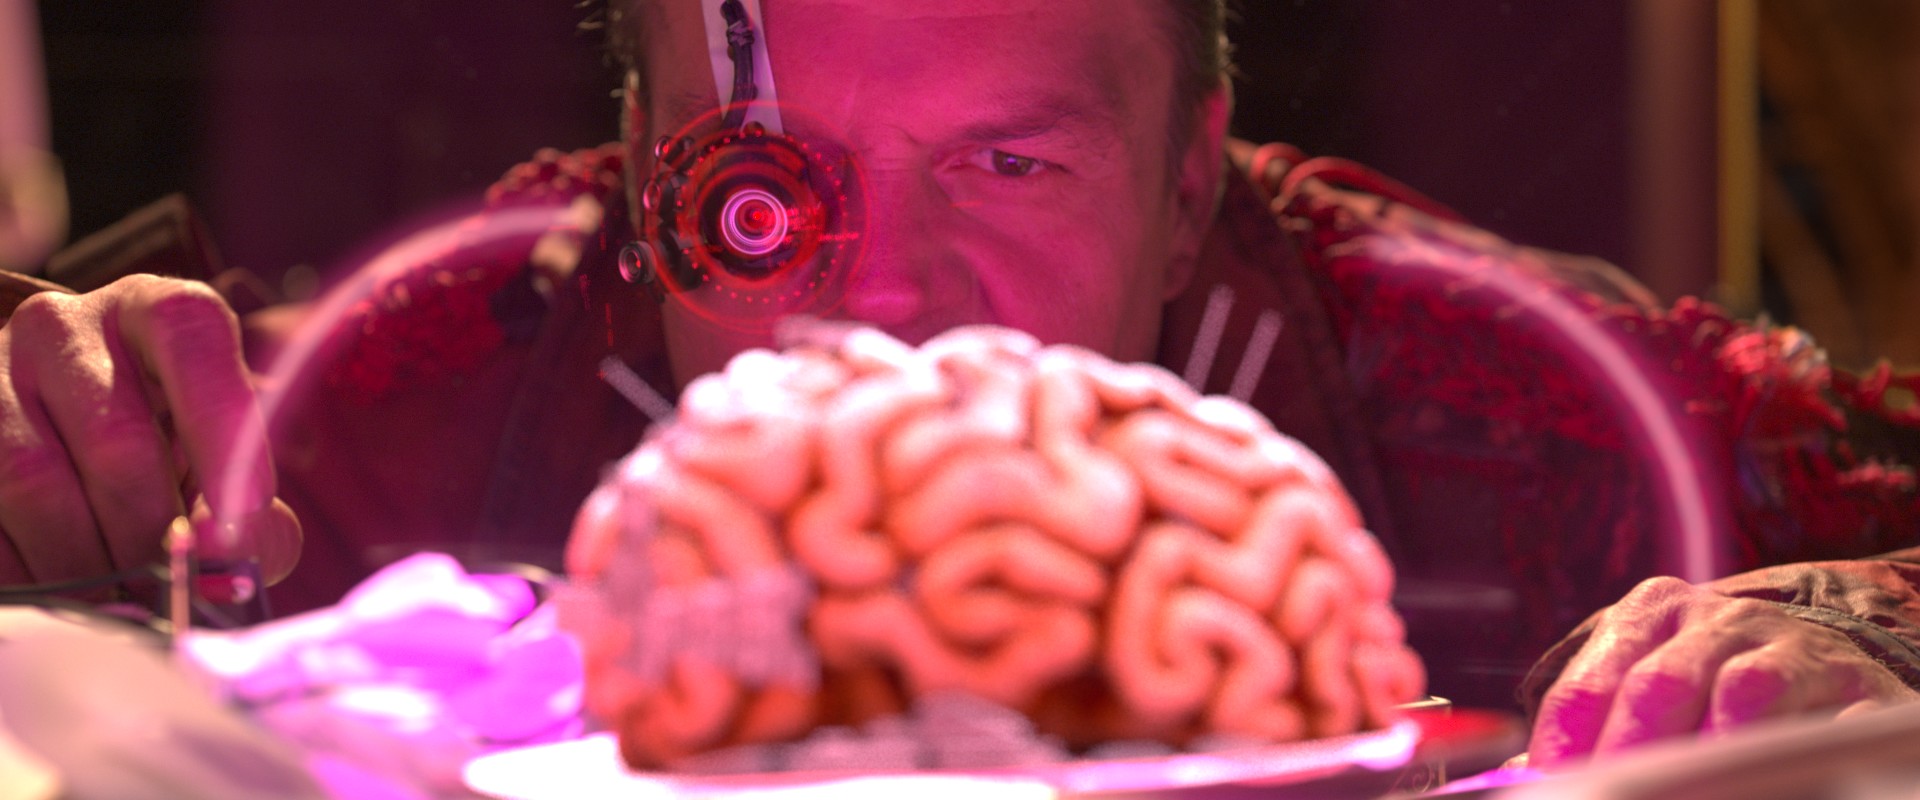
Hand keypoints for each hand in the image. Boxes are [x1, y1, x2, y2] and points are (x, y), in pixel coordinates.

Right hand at [0, 274, 298, 588]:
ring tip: (119, 599)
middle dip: (151, 534)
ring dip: (85, 563)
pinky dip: (28, 573)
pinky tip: (62, 593)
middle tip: (171, 588)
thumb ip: (256, 518)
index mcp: (152, 310)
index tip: (242, 516)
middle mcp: (62, 325)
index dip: (222, 426)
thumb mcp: (225, 467)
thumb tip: (225, 565)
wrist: (67, 445)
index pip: (190, 333)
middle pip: (116, 440)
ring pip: (35, 482)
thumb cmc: (173, 456)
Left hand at [1528, 576, 1919, 766]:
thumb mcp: (1647, 683)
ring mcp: (1784, 642)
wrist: (1817, 656)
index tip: (1557, 783)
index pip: (1589, 681)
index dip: (1565, 743)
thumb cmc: (1710, 679)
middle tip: (1620, 793)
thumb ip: (1594, 723)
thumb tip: (1529, 775)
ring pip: (1741, 692)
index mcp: (1650, 611)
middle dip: (1630, 752)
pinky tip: (1765, 778)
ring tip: (1690, 790)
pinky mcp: (1842, 679)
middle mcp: (1715, 617)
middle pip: (1658, 685)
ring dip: (1710, 751)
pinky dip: (1786, 748)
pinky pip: (1814, 716)